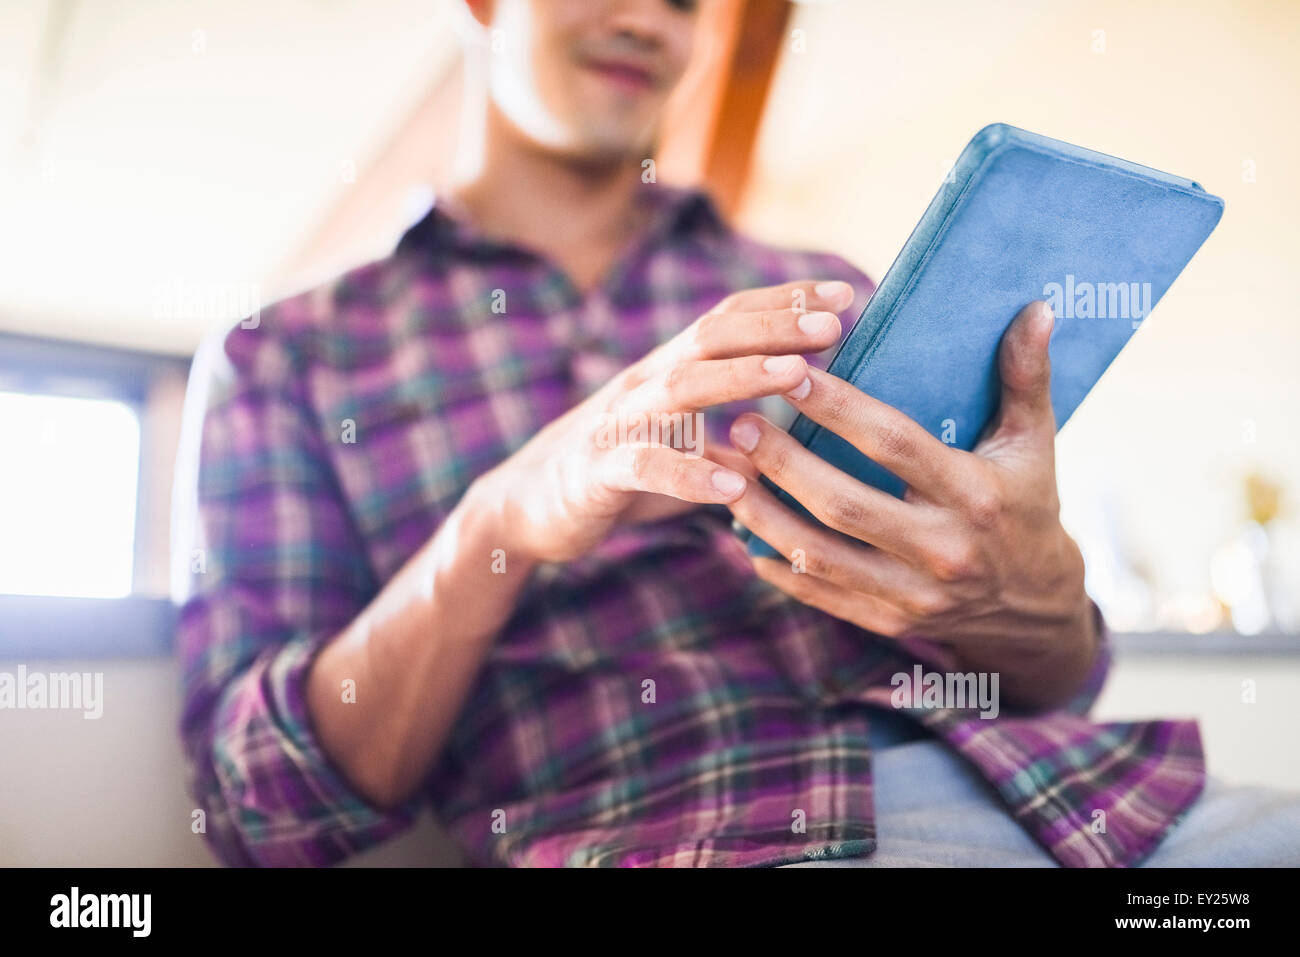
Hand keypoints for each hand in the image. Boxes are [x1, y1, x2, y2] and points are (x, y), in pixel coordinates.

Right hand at [477, 280, 855, 563]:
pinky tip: (731, 485)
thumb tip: (813, 436)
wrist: (528, 505)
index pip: (729, 319)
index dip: (784, 302)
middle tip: (833, 324)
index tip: (846, 294)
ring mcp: (618, 424)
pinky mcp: (595, 472)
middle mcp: (644, 385)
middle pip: (711, 337)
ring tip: (797, 375)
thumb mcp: (687, 445)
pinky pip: (644, 467)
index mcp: (669, 373)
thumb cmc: (622, 472)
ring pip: (682, 388)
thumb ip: (741, 437)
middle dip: (774, 327)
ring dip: (743, 378)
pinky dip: (688, 473)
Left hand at [726, 301, 1097, 708]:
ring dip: (764, 515)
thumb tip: (1035, 307)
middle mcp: (943, 549)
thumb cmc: (1028, 506)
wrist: (1039, 610)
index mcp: (974, 495)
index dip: (839, 408)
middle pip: (844, 504)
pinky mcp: (889, 621)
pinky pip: (820, 594)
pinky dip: (778, 564)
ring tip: (726, 476)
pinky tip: (744, 532)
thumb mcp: (1035, 444)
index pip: (894, 444)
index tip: (793, 372)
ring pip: (819, 555)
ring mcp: (913, 594)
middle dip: (784, 463)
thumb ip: (1026, 377)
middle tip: (741, 424)